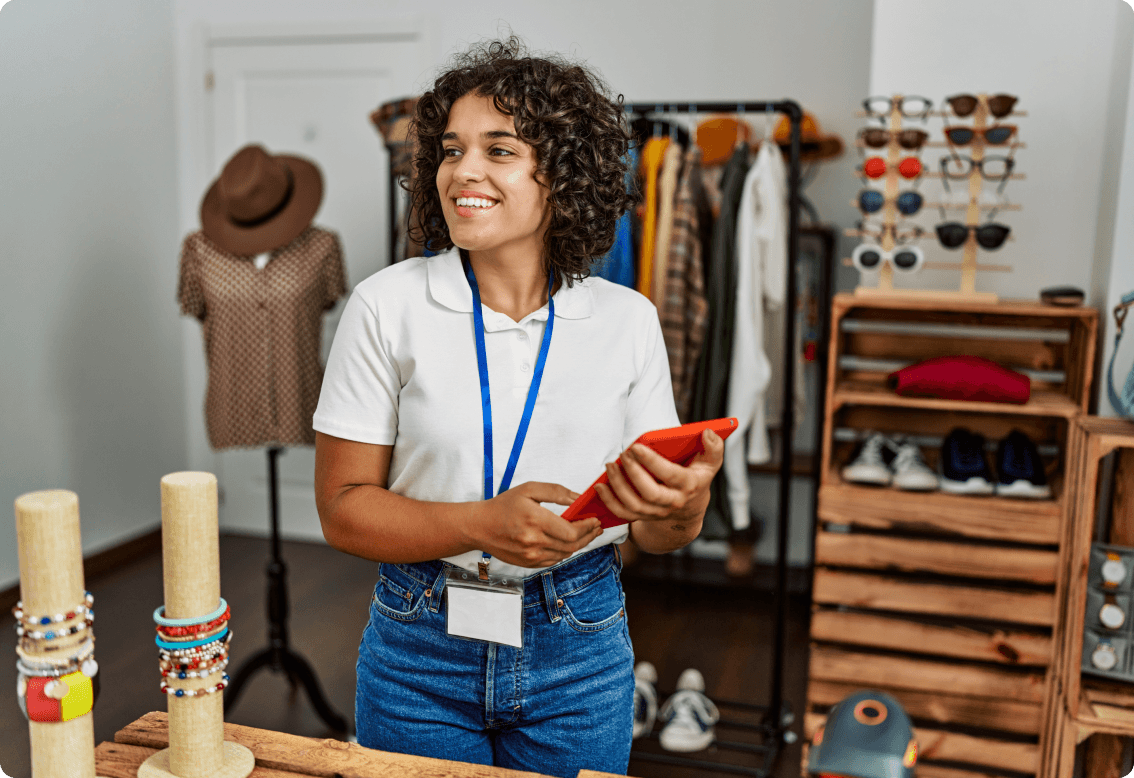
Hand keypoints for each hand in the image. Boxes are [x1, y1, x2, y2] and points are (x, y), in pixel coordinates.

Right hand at [471, 482, 603, 568]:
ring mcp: (531, 555)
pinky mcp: (528, 563)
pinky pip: (554, 560)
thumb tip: (578, 498)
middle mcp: (534, 541)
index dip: (587, 527)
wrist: (480, 527)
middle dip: (588, 536)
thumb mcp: (529, 490)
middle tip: (596, 527)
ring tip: (586, 533)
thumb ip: (556, 492)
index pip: (571, 531)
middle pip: (572, 545)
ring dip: (578, 544)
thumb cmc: (503, 506)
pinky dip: (565, 551)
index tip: (595, 520)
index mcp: (535, 520)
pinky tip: (568, 542)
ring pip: (565, 554)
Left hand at [594, 429, 724, 526]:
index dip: (652, 462)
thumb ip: (714, 448)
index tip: (636, 446)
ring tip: (610, 465)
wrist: (690, 508)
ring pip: (634, 505)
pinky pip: (623, 514)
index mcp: (689, 486)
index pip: (670, 475)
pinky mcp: (643, 517)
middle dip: (633, 473)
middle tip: (622, 454)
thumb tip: (708, 432)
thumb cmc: (697, 477)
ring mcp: (657, 512)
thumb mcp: (711, 463)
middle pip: (650, 493)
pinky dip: (609, 502)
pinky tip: (600, 485)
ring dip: (618, 486)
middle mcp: (673, 502)